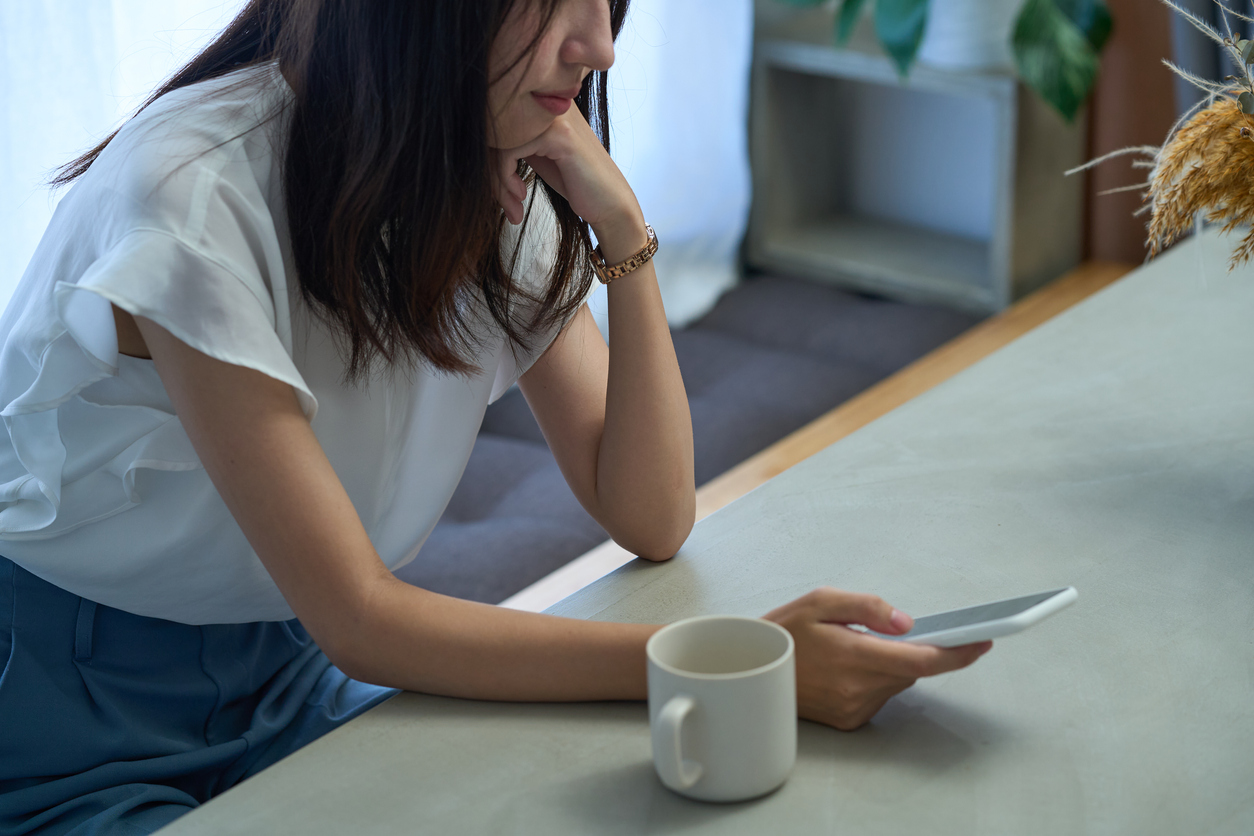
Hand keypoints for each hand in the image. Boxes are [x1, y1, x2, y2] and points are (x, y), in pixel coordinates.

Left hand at [492, 109, 644, 252]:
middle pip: (494, 125)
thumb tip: (473, 137)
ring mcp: (555, 115)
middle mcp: (550, 100)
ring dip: (497, 179)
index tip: (501, 185)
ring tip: (511, 203)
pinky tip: (520, 195)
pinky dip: (505, 178)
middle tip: (504, 200)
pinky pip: (509, 150)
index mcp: (545, 101)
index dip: (489, 153)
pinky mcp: (557, 134)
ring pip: (499, 138)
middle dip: (490, 169)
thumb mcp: (537, 154)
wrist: (609, 204)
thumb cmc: (575, 181)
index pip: (498, 116)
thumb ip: (512, 138)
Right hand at [764, 588, 991, 730]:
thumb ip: (868, 607)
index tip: (981, 641)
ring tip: (854, 645)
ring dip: (890, 663)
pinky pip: (880, 695)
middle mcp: (858, 690)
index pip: (922, 659)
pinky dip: (875, 677)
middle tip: (891, 629)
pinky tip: (846, 665)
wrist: (751, 670)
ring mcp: (854, 709)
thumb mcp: (821, 601)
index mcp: (854, 657)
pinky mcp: (849, 720)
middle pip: (911, 669)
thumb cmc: (783, 633)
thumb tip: (906, 622)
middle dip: (912, 648)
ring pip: (897, 682)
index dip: (957, 652)